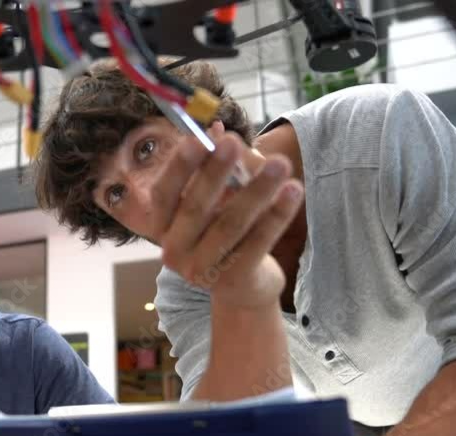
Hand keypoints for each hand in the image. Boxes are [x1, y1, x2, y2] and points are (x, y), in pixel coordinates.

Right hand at [158, 121, 301, 308]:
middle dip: (216, 172)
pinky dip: (276, 216)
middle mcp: (174, 251)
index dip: (179, 167)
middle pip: (196, 208)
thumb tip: (216, 128)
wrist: (241, 287)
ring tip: (281, 163)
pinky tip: (293, 191)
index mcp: (162, 227)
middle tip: (234, 142)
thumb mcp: (215, 200)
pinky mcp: (233, 281)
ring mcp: (201, 270)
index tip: (196, 139)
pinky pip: (257, 244)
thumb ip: (213, 166)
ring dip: (257, 191)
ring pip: (231, 225)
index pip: (164, 194)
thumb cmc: (221, 233)